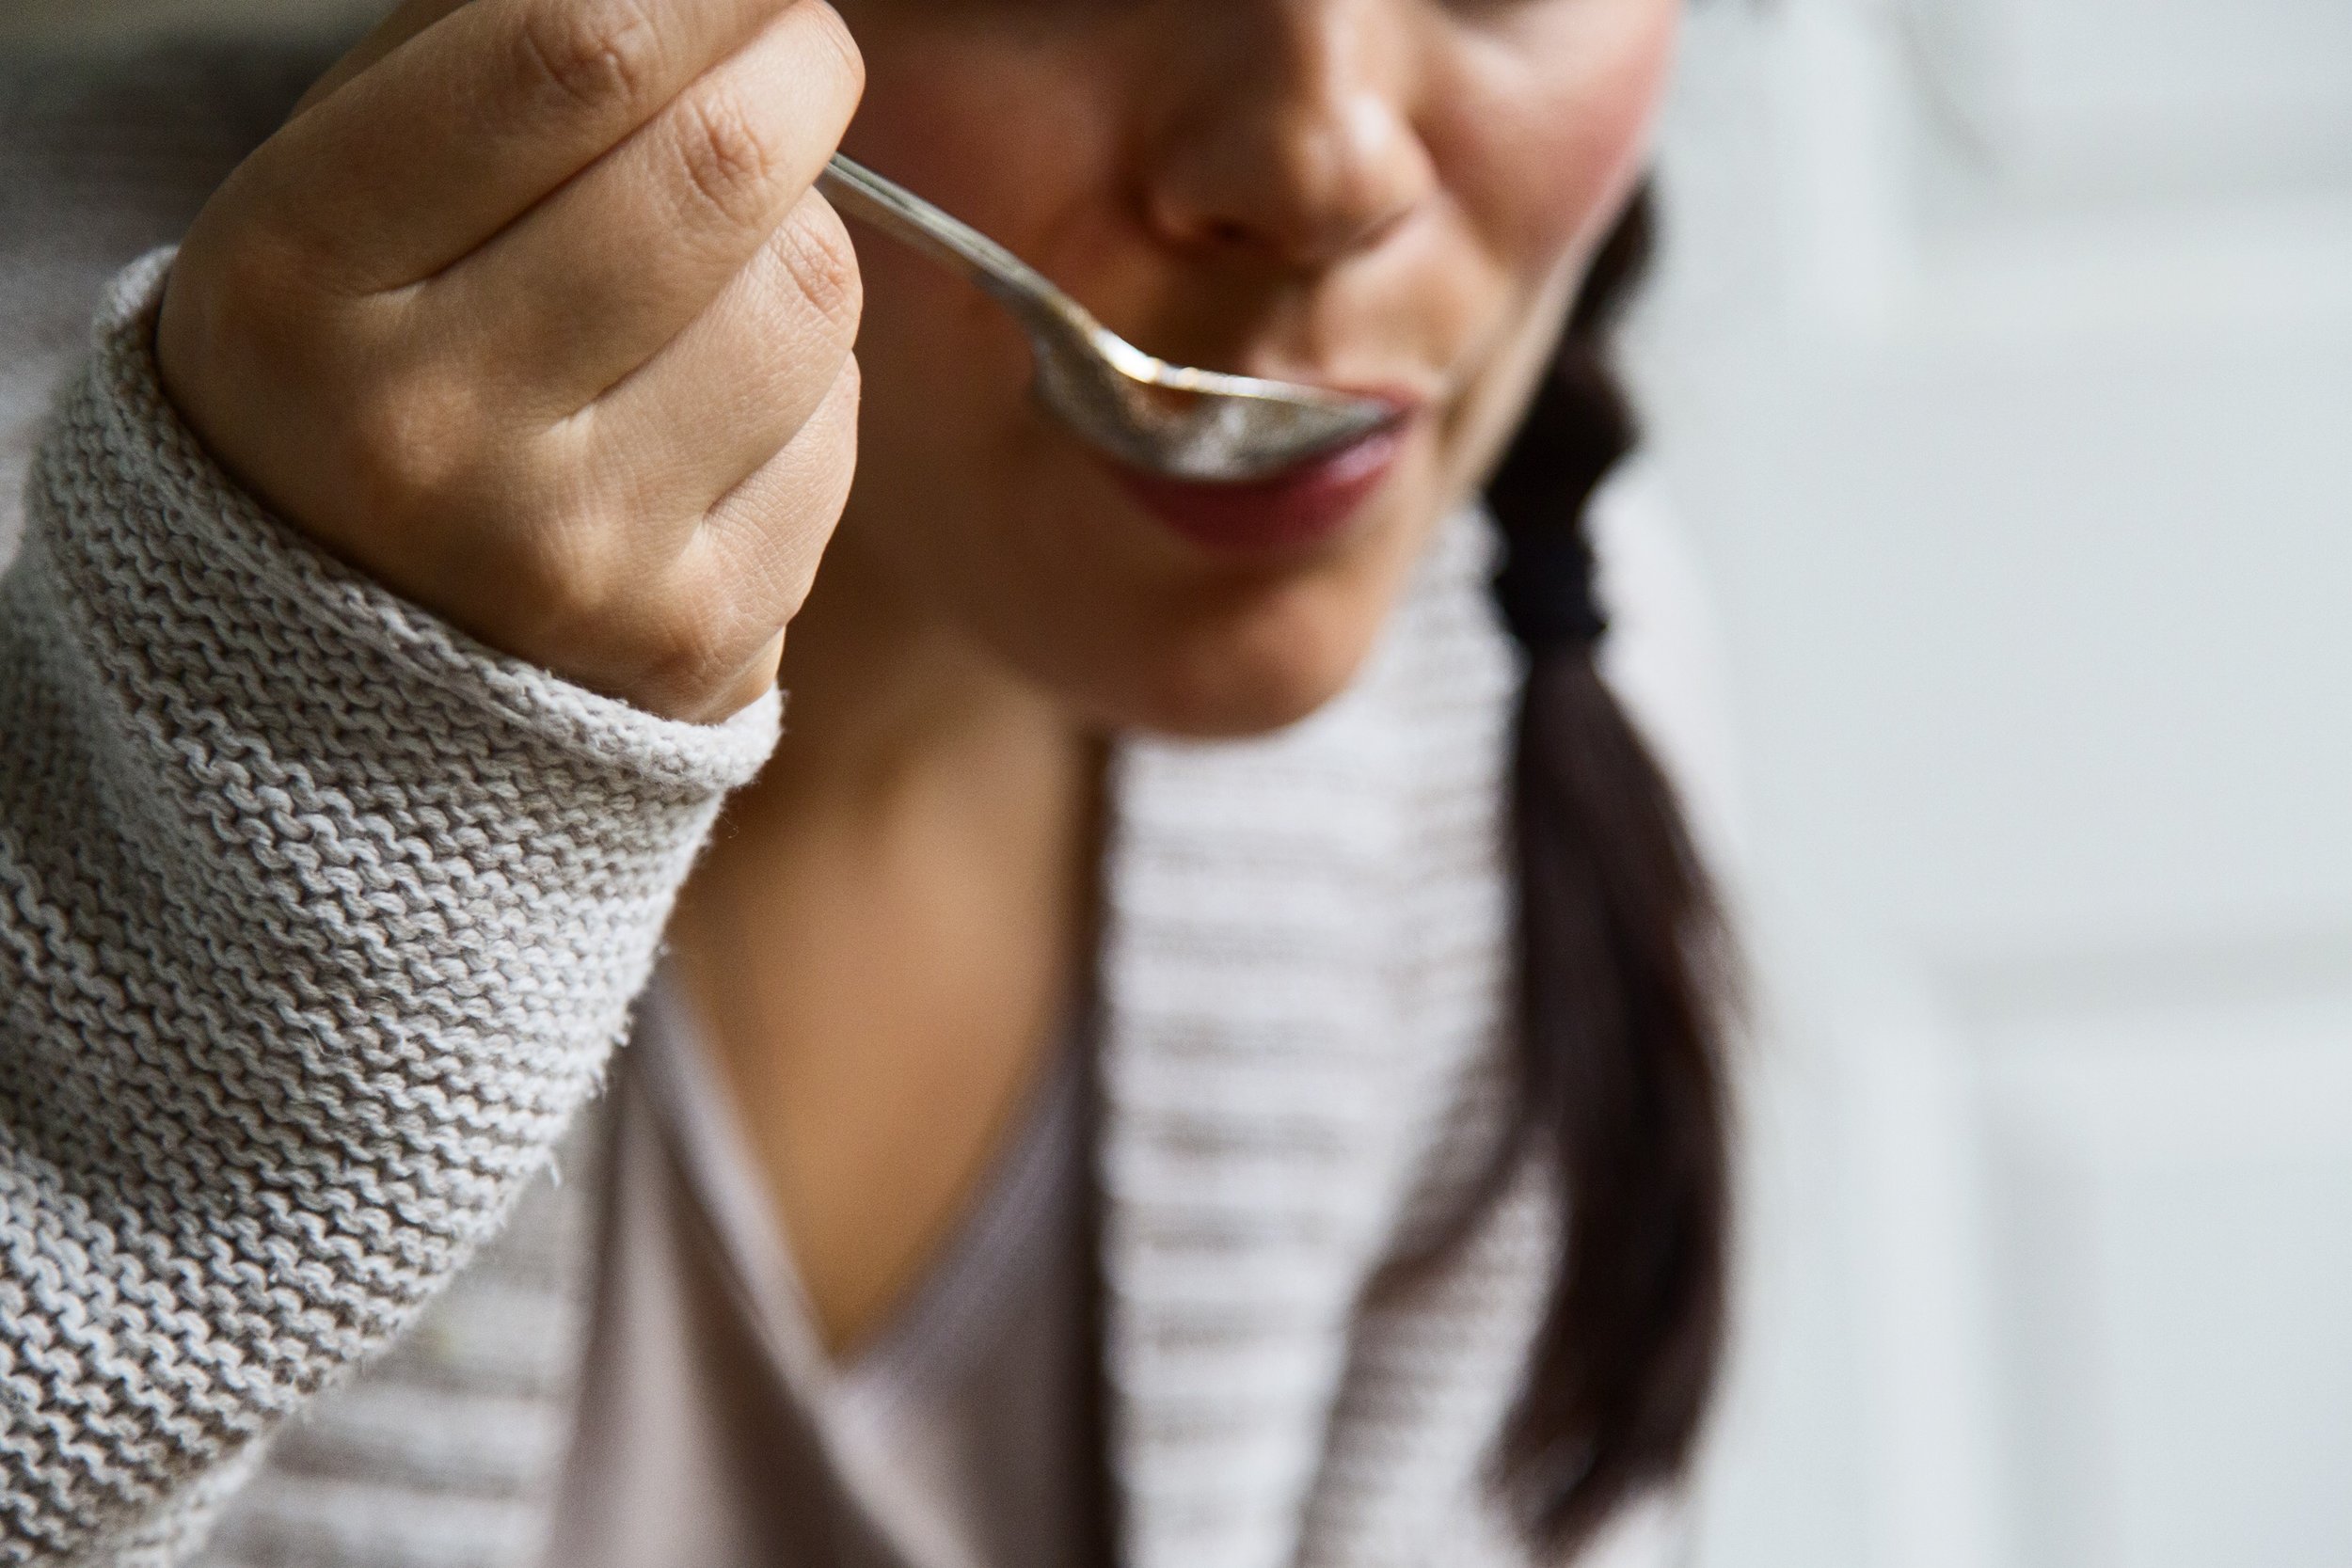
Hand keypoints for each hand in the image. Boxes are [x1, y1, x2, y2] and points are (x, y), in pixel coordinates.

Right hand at [157, 0, 866, 721]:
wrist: (343, 668)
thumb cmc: (366, 370)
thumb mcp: (342, 195)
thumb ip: (490, 56)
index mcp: (304, 274)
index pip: (574, 54)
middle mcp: (428, 425)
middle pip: (719, 166)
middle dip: (799, 74)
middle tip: (797, 57)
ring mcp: (572, 547)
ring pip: (808, 295)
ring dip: (801, 238)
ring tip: (721, 261)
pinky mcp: (695, 632)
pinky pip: (835, 428)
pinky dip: (809, 382)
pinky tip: (717, 404)